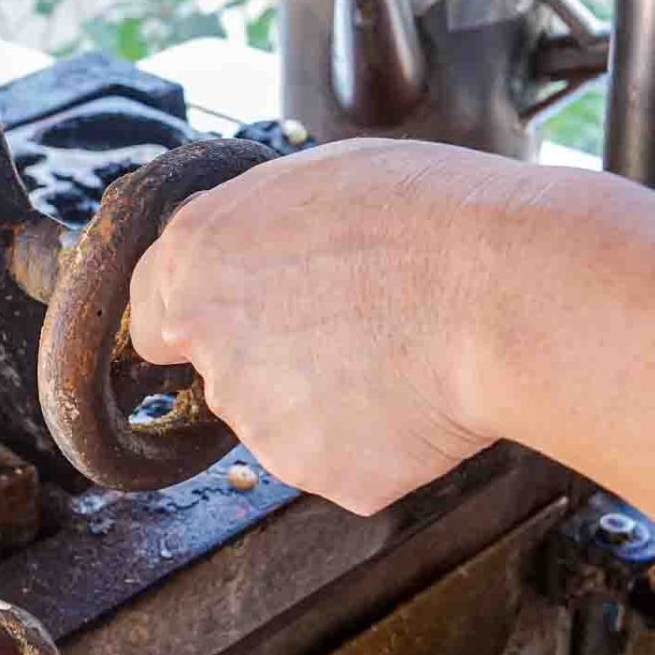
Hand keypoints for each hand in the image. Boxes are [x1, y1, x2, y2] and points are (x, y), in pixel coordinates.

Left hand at [129, 138, 584, 513]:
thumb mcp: (319, 180)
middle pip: (227, 372)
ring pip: (286, 419)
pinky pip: (343, 461)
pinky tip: (420, 397)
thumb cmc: (428, 218)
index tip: (239, 320)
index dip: (200, 318)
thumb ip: (255, 232)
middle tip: (360, 324)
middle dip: (280, 358)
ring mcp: (259, 418)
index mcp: (197, 261)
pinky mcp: (316, 473)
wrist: (503, 292)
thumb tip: (246, 254)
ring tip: (403, 351)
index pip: (151, 316)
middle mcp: (212, 344)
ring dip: (331, 399)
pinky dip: (379, 442)